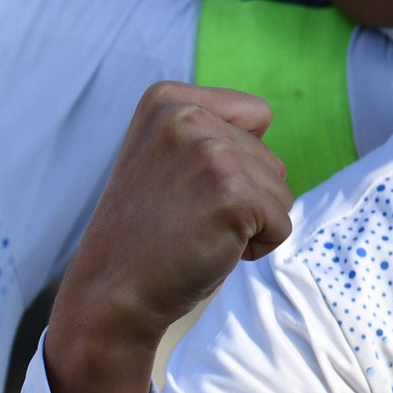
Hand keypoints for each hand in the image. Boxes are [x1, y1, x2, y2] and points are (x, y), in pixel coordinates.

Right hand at [41, 82, 291, 392]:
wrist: (111, 292)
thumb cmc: (143, 233)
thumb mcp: (162, 157)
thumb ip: (206, 131)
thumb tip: (262, 120)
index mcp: (166, 100)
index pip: (255, 114)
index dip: (235, 158)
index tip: (184, 185)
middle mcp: (186, 117)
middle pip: (270, 155)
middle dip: (243, 194)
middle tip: (185, 216)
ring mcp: (210, 154)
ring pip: (280, 189)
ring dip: (250, 222)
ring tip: (196, 232)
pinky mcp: (234, 195)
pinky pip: (282, 224)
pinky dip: (256, 247)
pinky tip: (209, 250)